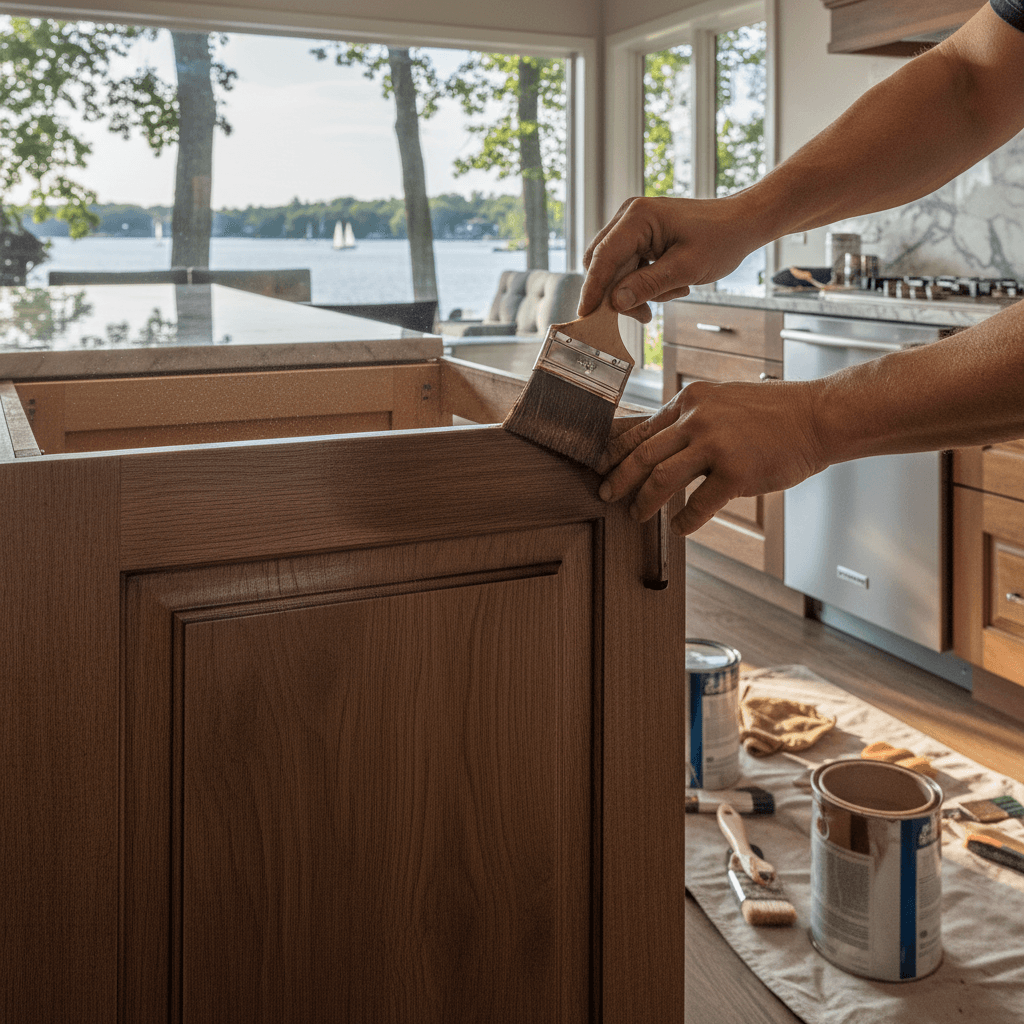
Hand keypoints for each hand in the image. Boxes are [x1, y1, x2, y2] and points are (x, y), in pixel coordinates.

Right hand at [578, 195, 764, 321]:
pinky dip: (646, 282)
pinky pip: (630, 266)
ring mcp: (634, 225)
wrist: (742, 223)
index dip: (593, 288)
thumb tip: (616, 302)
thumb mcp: (685, 268)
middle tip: (644, 315)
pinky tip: (672, 284)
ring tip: (674, 291)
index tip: (585, 314)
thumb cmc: (721, 238)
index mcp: (638, 217)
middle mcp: (629, 216)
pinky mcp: (641, 236)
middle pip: (604, 264)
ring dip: (638, 289)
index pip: (603, 257)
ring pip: (617, 269)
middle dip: (620, 293)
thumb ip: (647, 285)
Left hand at [597, 379, 829, 534]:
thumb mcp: (723, 400)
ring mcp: (716, 446)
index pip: (640, 428)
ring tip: (636, 514)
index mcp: (691, 401)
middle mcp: (697, 419)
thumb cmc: (774, 412)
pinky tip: (678, 527)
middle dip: (618, 479)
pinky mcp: (736, 474)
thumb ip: (692, 417)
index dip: (614, 451)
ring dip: (643, 502)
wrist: (818, 416)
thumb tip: (659, 438)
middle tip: (606, 494)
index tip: (599, 465)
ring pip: (660, 479)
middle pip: (642, 454)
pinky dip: (683, 521)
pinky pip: (697, 505)